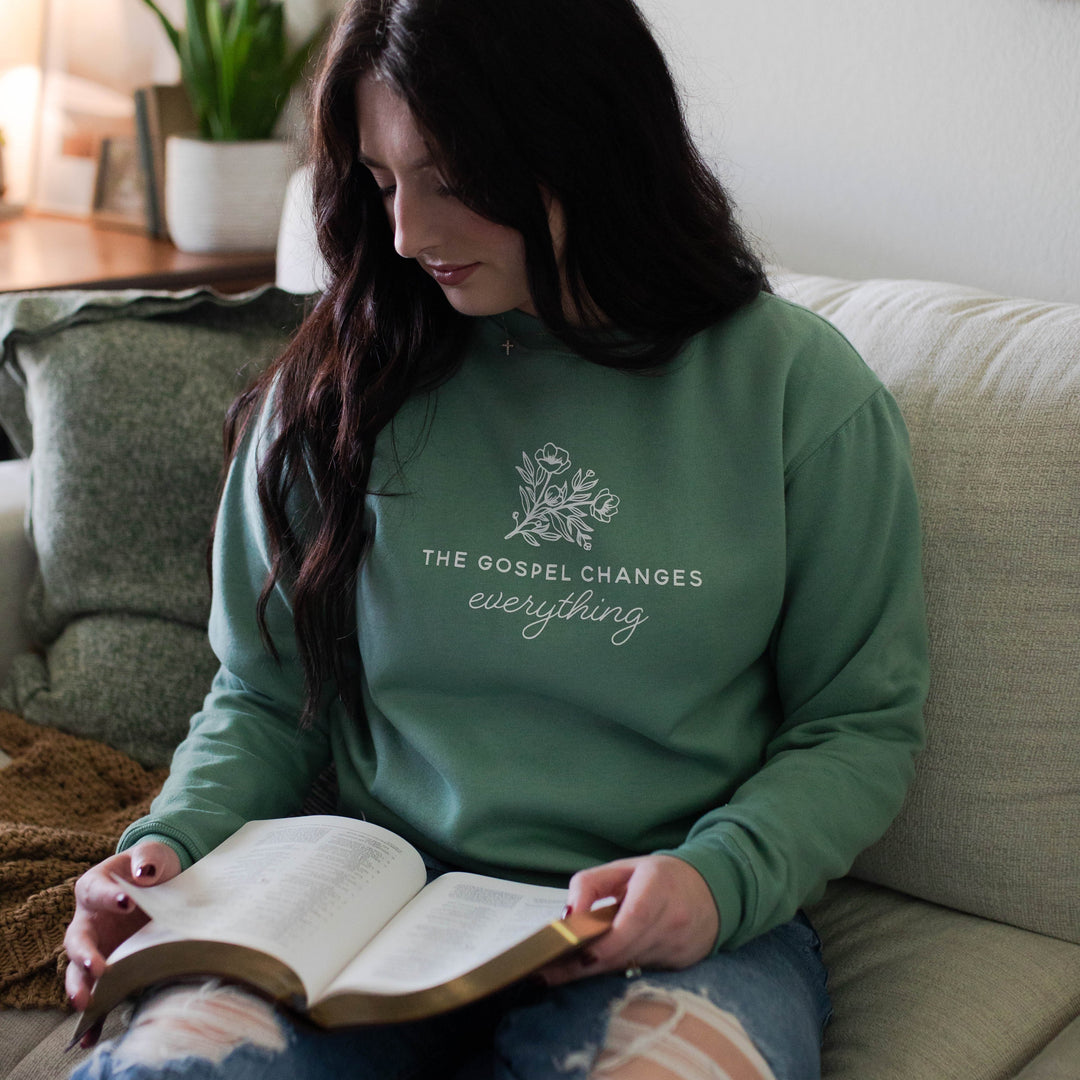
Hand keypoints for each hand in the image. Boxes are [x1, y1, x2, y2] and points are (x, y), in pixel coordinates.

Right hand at [63, 841, 181, 1043]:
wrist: (162, 884)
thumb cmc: (152, 866)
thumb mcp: (153, 855)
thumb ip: (149, 858)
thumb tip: (146, 872)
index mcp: (95, 887)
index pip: (96, 891)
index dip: (110, 897)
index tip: (127, 901)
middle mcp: (89, 921)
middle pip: (77, 941)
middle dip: (84, 956)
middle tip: (97, 969)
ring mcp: (97, 948)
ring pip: (79, 972)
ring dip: (82, 989)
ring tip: (86, 1006)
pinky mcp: (108, 968)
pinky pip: (96, 993)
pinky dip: (92, 1015)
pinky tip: (89, 1035)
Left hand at [541, 854, 718, 985]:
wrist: (713, 891)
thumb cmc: (662, 877)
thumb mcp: (624, 867)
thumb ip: (591, 884)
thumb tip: (568, 914)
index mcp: (659, 887)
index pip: (634, 920)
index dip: (606, 941)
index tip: (577, 954)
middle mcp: (673, 919)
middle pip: (626, 950)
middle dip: (587, 963)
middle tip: (548, 972)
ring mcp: (680, 945)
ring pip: (631, 965)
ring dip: (597, 970)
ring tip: (559, 972)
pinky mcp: (681, 964)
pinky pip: (642, 971)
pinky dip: (617, 970)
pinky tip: (595, 968)